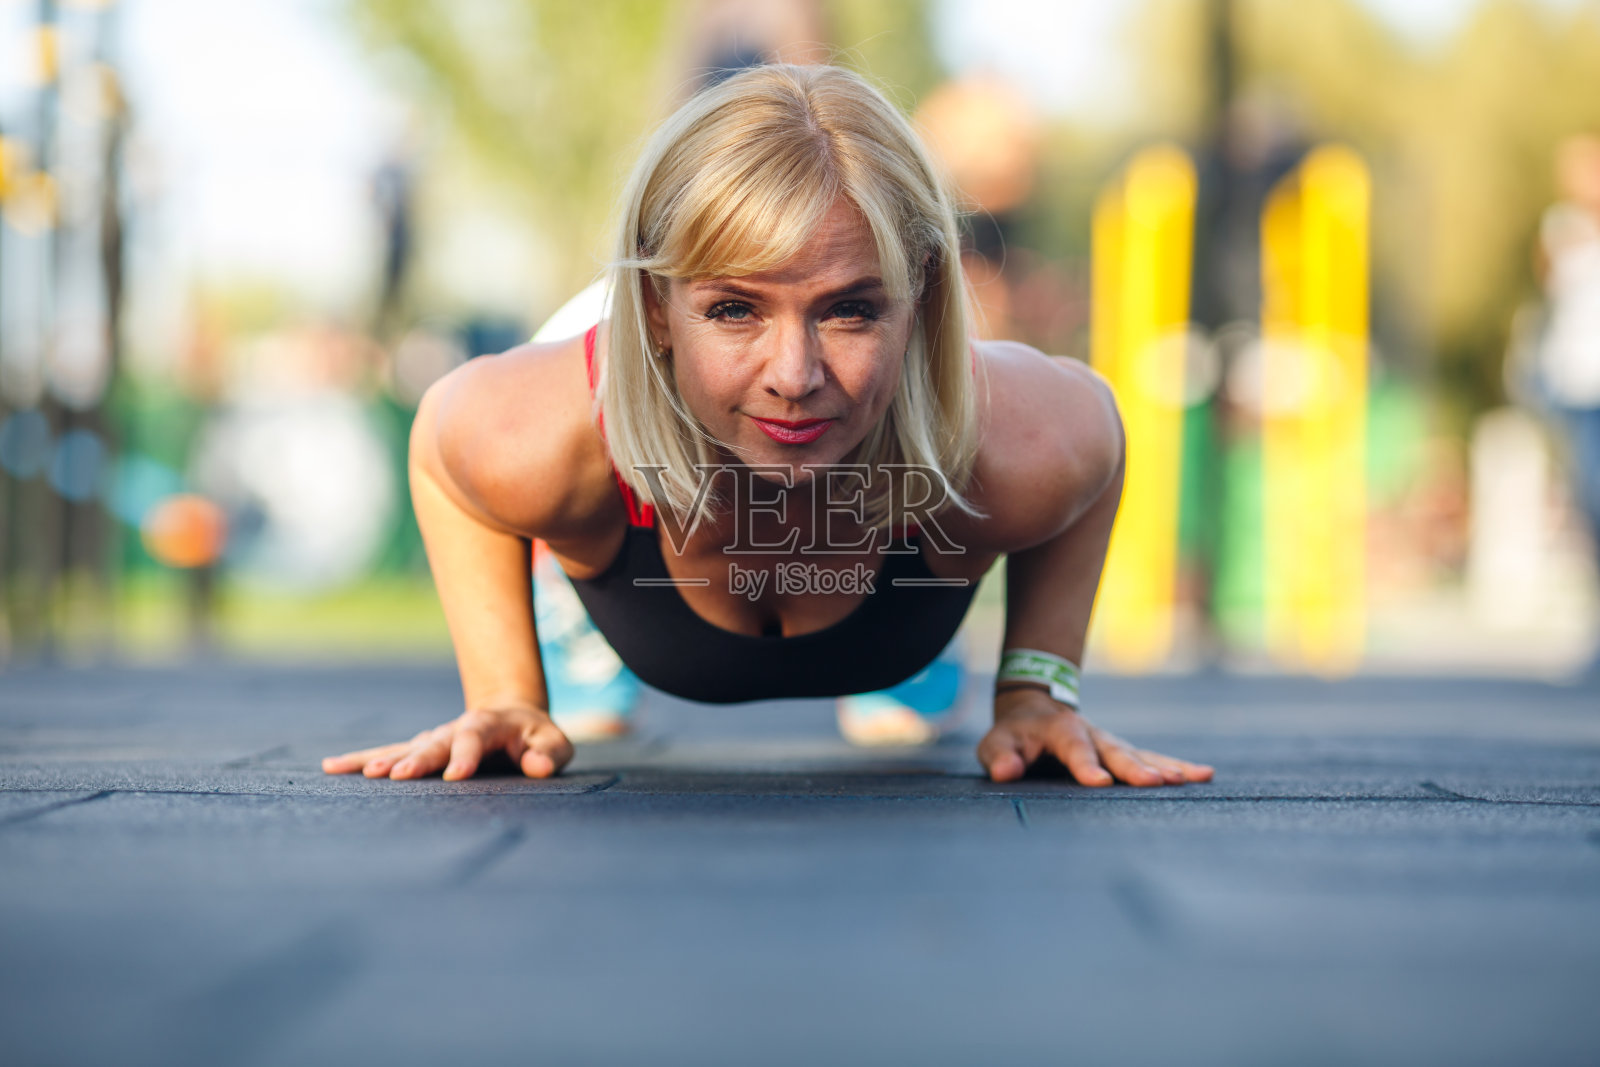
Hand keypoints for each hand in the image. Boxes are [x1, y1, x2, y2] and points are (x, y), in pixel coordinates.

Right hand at [321, 703, 573, 780]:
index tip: (455, 777)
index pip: (476, 737)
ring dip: (383, 759)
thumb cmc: (537, 738)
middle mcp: (456, 728)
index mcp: (490, 724)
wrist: (512, 716)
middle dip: (417, 759)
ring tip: (359, 772)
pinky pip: (389, 753)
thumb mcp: (555, 743)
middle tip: (396, 776)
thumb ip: (549, 754)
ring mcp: (435, 738)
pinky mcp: (420, 750)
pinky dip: (361, 759)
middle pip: (435, 743)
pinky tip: (333, 767)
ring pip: (406, 747)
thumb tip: (534, 767)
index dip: (466, 756)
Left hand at [977, 688, 1213, 785]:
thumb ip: (999, 756)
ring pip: (1142, 754)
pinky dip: (1177, 766)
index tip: (1100, 783)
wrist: (1036, 708)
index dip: (1086, 766)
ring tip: (1194, 778)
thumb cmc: (1014, 735)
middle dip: (1137, 767)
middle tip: (1158, 782)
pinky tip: (1204, 775)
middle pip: (1117, 751)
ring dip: (1166, 766)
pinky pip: (1153, 758)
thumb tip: (1005, 771)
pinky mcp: (1124, 752)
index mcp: (1061, 730)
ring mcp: (1112, 743)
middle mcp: (1093, 734)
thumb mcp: (996, 743)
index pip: (1075, 749)